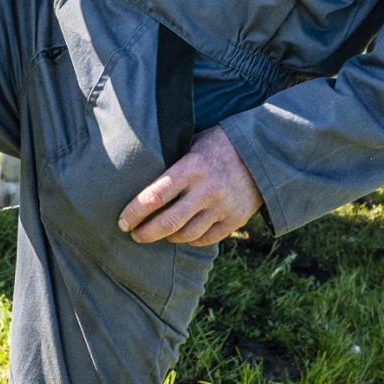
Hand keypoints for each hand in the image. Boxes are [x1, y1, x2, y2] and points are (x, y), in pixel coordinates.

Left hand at [120, 126, 260, 245]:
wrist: (261, 153)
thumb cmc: (217, 146)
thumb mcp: (192, 144)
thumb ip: (171, 163)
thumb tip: (137, 176)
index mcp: (191, 167)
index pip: (154, 196)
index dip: (134, 213)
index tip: (123, 221)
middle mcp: (206, 190)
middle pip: (168, 222)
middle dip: (145, 233)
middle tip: (134, 235)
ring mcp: (222, 207)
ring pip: (186, 235)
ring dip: (167, 237)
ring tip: (158, 233)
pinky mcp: (234, 220)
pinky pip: (205, 239)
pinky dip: (190, 240)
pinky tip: (182, 234)